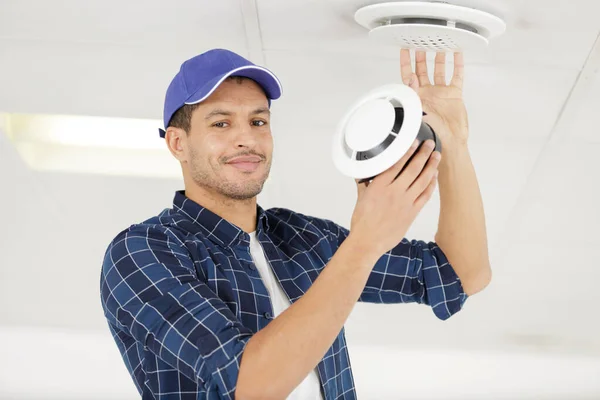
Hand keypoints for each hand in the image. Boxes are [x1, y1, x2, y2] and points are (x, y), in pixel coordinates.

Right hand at [349, 139, 440, 257]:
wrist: (368, 241)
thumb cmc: (362, 222)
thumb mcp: (361, 198)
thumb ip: (364, 185)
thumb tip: (363, 175)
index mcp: (379, 186)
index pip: (397, 164)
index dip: (408, 152)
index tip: (414, 142)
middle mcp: (394, 192)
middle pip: (413, 168)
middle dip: (424, 154)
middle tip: (431, 144)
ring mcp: (405, 202)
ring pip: (422, 180)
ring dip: (432, 166)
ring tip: (437, 156)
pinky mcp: (412, 213)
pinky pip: (425, 195)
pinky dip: (431, 185)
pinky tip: (434, 177)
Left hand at [400, 49, 468, 145]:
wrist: (451, 140)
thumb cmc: (433, 132)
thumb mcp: (419, 112)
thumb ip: (414, 95)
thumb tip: (410, 78)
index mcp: (416, 97)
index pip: (408, 76)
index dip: (406, 63)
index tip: (404, 49)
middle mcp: (427, 93)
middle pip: (422, 70)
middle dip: (420, 57)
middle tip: (419, 43)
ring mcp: (441, 92)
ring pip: (438, 70)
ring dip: (437, 58)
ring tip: (436, 45)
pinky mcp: (454, 93)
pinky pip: (456, 75)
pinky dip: (457, 64)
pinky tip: (457, 54)